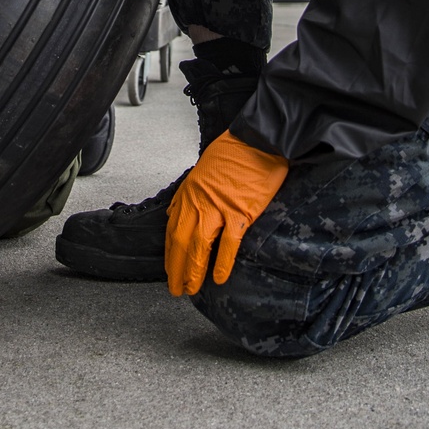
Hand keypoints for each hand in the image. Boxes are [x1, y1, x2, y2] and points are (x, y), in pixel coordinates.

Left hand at [165, 130, 288, 295]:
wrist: (259, 140)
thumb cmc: (235, 151)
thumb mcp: (202, 169)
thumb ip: (189, 192)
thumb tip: (177, 211)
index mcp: (190, 192)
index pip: (172, 228)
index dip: (169, 253)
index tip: (169, 268)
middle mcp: (199, 201)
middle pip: (181, 242)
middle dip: (176, 269)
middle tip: (176, 288)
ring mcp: (219, 207)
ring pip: (199, 246)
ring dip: (193, 271)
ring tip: (191, 289)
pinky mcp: (240, 212)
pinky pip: (228, 243)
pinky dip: (222, 262)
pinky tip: (219, 277)